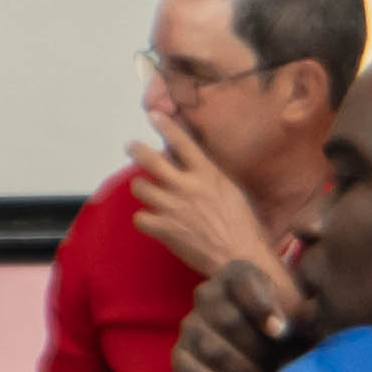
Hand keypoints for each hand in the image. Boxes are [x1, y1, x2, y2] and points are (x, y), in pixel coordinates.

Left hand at [126, 112, 282, 280]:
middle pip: (151, 161)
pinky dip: (143, 218)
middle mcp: (187, 187)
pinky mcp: (164, 229)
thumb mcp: (229, 191)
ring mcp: (173, 208)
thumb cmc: (241, 224)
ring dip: (141, 188)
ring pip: (140, 187)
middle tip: (130, 146)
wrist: (239, 256)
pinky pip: (140, 217)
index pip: (183, 143)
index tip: (153, 115)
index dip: (166, 126)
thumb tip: (184, 162)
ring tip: (145, 190)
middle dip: (137, 150)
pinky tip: (151, 220)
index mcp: (207, 174)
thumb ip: (206, 175)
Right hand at [173, 259, 314, 371]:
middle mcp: (206, 295)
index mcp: (237, 275)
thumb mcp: (301, 316)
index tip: (280, 333)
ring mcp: (189, 327)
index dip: (262, 308)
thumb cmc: (289, 329)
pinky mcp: (180, 359)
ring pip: (211, 350)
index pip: (244, 284)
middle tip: (280, 369)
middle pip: (228, 321)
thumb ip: (303, 318)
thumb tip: (287, 330)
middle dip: (258, 351)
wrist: (270, 351)